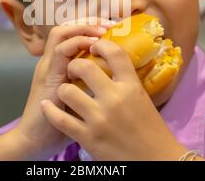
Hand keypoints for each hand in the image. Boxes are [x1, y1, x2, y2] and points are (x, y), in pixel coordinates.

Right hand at [14, 18, 112, 159]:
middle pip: (66, 27)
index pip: (73, 34)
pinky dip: (77, 43)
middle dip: (90, 22)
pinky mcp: (47, 76)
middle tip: (110, 23)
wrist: (36, 141)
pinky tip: (92, 46)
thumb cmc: (62, 123)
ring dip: (84, 28)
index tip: (114, 28)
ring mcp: (48, 66)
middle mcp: (52, 61)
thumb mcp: (81, 98)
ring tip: (102, 31)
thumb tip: (119, 77)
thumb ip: (92, 84)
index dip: (92, 26)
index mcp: (60, 64)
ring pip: (61, 33)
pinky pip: (60, 51)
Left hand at [40, 38, 188, 159]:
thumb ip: (126, 81)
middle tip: (74, 70)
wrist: (156, 161)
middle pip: (83, 67)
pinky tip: (48, 106)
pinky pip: (59, 118)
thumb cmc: (151, 129)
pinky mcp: (87, 137)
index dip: (100, 44)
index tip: (93, 47)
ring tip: (66, 92)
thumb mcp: (142, 99)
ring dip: (63, 89)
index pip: (114, 53)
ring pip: (67, 91)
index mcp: (131, 87)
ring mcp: (99, 119)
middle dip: (74, 65)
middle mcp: (115, 99)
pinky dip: (51, 111)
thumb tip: (111, 61)